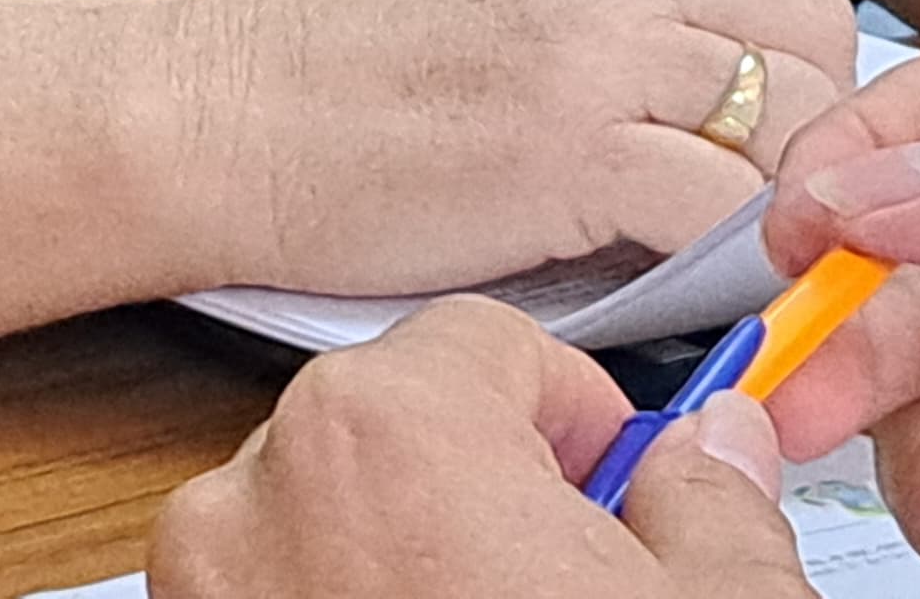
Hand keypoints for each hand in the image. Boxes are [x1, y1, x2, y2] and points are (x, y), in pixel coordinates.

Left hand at [151, 295, 811, 598]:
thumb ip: (714, 506)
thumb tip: (714, 457)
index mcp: (382, 432)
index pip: (485, 346)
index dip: (577, 421)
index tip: (622, 491)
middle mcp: (255, 499)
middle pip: (396, 436)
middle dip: (488, 505)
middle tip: (574, 598)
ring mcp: (205, 598)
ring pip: (329, 535)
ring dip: (409, 578)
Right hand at [168, 0, 864, 293]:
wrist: (217, 114)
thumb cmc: (337, 76)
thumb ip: (617, 20)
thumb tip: (724, 118)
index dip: (794, 92)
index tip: (762, 164)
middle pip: (814, 51)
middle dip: (807, 148)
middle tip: (758, 224)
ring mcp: (599, 41)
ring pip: (793, 130)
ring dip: (777, 212)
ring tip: (722, 264)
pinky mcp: (573, 143)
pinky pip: (728, 214)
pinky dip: (730, 268)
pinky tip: (688, 292)